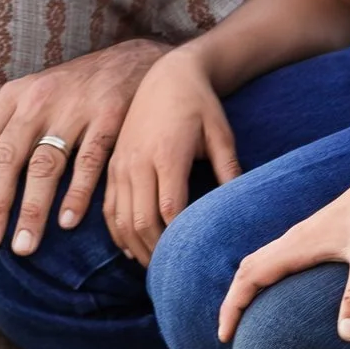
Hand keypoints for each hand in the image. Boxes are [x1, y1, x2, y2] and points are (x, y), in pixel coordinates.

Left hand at [0, 40, 163, 255]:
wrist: (134, 61)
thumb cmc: (76, 92)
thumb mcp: (34, 98)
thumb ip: (5, 134)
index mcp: (13, 98)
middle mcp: (38, 101)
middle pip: (8, 157)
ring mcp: (74, 108)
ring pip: (45, 164)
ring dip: (32, 208)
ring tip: (23, 246)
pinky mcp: (109, 116)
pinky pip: (88, 161)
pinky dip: (77, 193)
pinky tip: (67, 223)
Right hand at [103, 47, 239, 266]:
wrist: (166, 75)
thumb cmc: (200, 105)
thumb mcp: (221, 134)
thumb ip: (229, 171)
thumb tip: (241, 207)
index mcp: (168, 154)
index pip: (170, 210)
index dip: (178, 239)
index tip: (193, 258)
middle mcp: (138, 162)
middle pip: (142, 221)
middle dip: (158, 252)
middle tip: (174, 274)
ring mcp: (121, 165)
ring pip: (122, 220)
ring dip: (137, 248)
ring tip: (155, 267)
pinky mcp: (112, 166)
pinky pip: (109, 208)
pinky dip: (118, 233)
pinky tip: (132, 249)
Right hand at [217, 150, 349, 347]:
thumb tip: (347, 337)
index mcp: (298, 244)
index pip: (250, 276)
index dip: (233, 307)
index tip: (224, 336)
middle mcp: (297, 239)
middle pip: (249, 269)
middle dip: (234, 300)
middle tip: (227, 332)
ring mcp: (309, 236)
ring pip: (265, 261)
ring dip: (250, 287)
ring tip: (249, 315)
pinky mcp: (324, 236)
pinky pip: (283, 259)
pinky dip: (272, 277)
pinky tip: (287, 290)